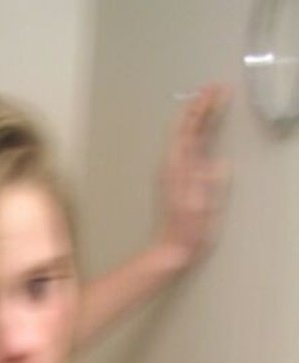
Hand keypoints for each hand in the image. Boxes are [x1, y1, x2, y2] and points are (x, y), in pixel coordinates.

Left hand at [155, 83, 230, 268]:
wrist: (169, 248)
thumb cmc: (185, 230)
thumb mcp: (199, 207)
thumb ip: (207, 184)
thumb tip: (220, 165)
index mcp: (178, 166)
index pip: (189, 128)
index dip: (201, 107)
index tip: (214, 90)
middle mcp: (173, 164)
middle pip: (185, 127)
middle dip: (199, 105)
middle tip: (214, 87)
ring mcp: (173, 170)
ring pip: (184, 135)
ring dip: (195, 116)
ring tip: (207, 100)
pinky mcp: (176, 178)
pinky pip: (185, 147)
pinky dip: (193, 131)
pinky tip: (198, 130)